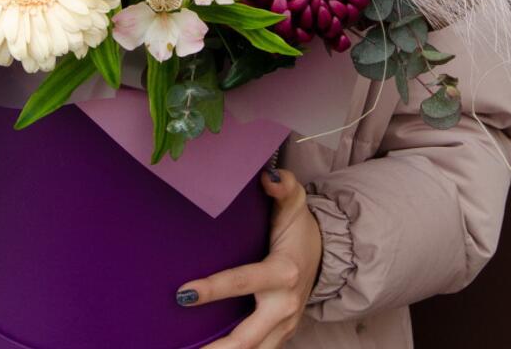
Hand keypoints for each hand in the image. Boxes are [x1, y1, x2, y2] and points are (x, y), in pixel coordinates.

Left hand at [176, 169, 322, 348]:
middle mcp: (285, 304)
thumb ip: (282, 187)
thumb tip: (266, 178)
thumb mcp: (294, 201)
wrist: (327, 253)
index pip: (243, 282)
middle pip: (248, 337)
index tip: (183, 294)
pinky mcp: (282, 333)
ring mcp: (285, 324)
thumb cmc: (301, 227)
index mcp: (283, 272)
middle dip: (218, 348)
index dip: (213, 289)